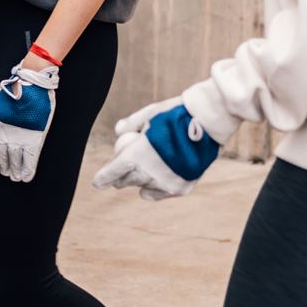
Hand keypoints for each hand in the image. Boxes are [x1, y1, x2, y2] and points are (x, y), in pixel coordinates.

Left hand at [0, 61, 57, 182]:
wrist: (31, 85)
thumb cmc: (14, 90)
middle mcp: (2, 137)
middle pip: (2, 158)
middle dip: (4, 167)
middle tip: (8, 174)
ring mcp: (17, 140)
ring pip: (15, 162)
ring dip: (15, 171)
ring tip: (16, 177)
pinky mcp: (32, 141)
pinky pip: (29, 161)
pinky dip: (28, 171)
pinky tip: (26, 177)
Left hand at [92, 97, 221, 199]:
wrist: (209, 122)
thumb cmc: (176, 113)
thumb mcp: (150, 113)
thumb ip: (132, 123)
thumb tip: (119, 131)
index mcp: (138, 154)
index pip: (114, 171)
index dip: (103, 178)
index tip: (97, 183)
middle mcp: (150, 172)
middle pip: (127, 181)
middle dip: (121, 179)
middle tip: (120, 175)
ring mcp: (166, 182)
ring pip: (144, 188)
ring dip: (139, 182)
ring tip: (141, 175)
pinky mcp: (181, 188)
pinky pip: (161, 193)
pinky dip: (156, 189)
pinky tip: (154, 184)